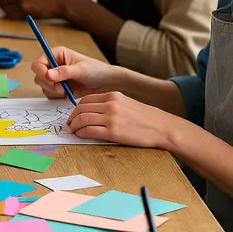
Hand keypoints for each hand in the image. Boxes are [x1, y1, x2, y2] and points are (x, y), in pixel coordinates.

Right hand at [31, 46, 118, 97]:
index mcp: (57, 54)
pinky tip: (67, 94)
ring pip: (43, 85)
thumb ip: (64, 72)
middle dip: (47, 83)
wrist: (106, 83)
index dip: (41, 71)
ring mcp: (55, 76)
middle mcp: (53, 64)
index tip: (49, 79)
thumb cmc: (96, 70)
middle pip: (38, 74)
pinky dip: (55, 95)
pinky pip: (49, 93)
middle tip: (60, 88)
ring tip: (66, 91)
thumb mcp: (81, 70)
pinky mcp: (58, 87)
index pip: (39, 62)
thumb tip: (49, 74)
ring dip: (52, 90)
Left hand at [66, 91, 182, 147]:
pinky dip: (81, 133)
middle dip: (72, 117)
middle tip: (70, 124)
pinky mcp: (113, 132)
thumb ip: (110, 105)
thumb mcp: (127, 104)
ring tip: (73, 131)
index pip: (86, 99)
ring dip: (74, 126)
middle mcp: (111, 104)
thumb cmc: (146, 118)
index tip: (74, 115)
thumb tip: (93, 112)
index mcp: (113, 96)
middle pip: (81, 108)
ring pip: (82, 119)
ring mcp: (111, 118)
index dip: (76, 108)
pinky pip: (89, 131)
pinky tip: (80, 136)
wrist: (162, 127)